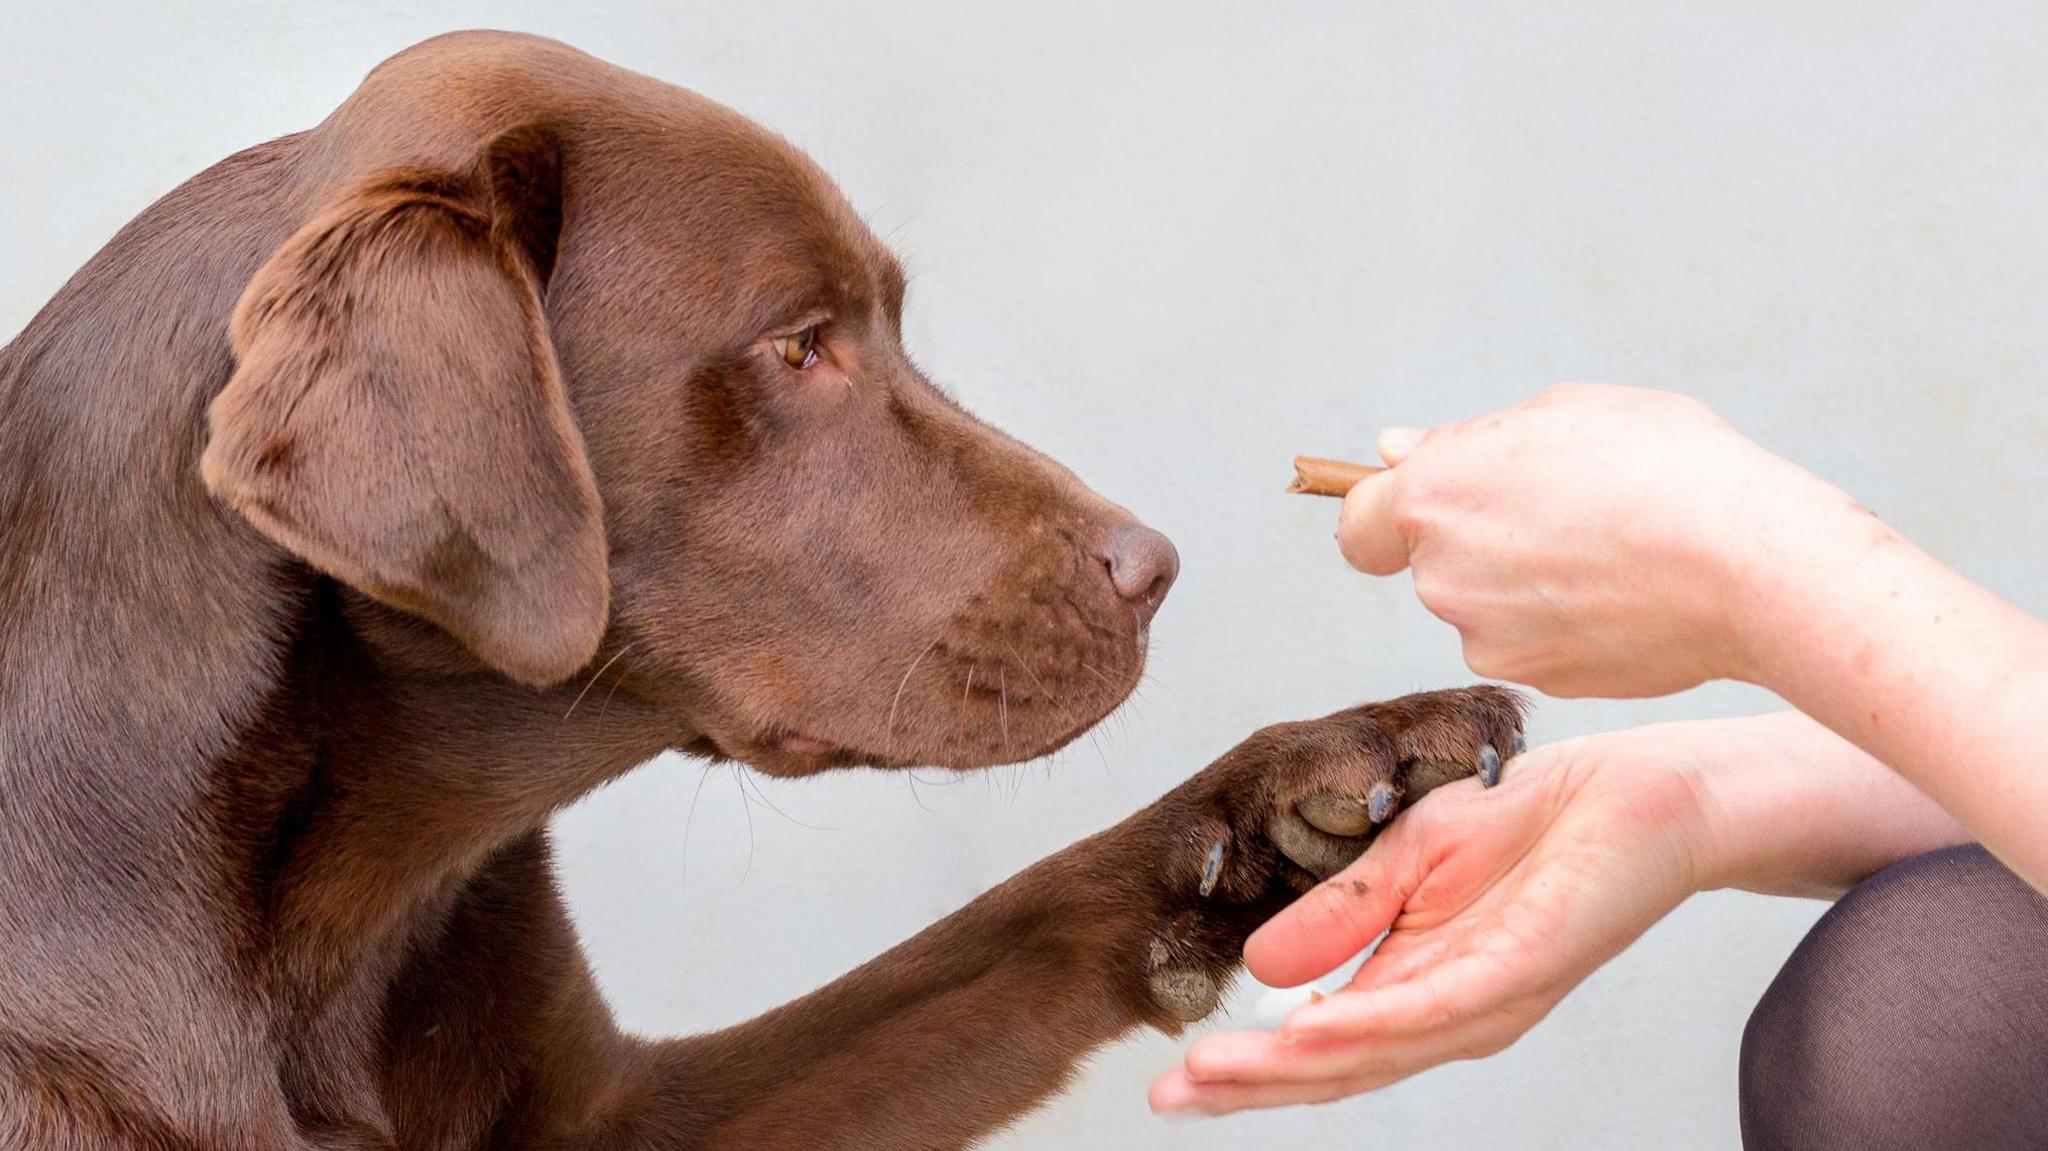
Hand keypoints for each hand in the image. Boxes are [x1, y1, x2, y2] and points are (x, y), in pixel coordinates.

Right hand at [1148, 721, 1715, 1116]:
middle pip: (1336, 1068)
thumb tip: (1260, 967)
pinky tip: (1305, 1028)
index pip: (1321, 1045)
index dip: (1247, 1066)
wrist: (1638, 791)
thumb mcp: (1407, 856)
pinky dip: (1364, 1022)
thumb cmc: (1535, 821)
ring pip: (1374, 1050)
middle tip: (1169, 1099)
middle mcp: (1451, 1014)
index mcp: (1419, 987)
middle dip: (1248, 1086)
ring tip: (1213, 1074)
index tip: (1173, 1080)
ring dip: (1287, 1066)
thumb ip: (1341, 913)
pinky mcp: (1521, 968)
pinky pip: (1432, 1007)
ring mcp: (1487, 999)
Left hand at [1336, 383, 1866, 696]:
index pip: (1359, 526)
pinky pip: (1536, 644)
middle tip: (1568, 510)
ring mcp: (1489, 639)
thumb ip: (1465, 441)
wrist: (1749, 567)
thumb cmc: (1666, 469)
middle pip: (1437, 564)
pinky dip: (1567, 624)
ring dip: (1527, 585)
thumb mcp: (1563, 412)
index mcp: (1434, 498)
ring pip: (1488, 608)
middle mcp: (1443, 578)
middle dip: (1483, 540)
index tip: (1430, 506)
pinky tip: (1628, 594)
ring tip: (1612, 550)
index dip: (1388, 515)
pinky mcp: (1538, 680)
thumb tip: (1397, 453)